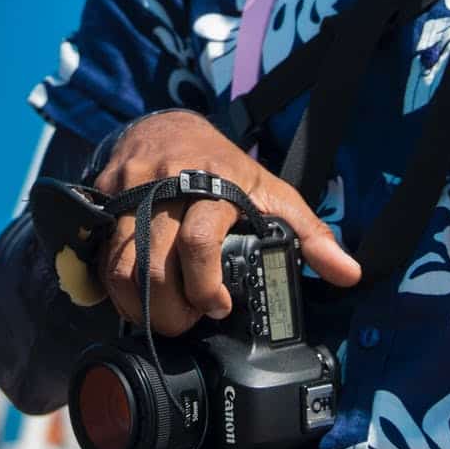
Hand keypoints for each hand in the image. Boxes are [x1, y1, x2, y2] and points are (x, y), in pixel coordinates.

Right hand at [93, 110, 360, 335]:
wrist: (170, 124)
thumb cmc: (224, 164)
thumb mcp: (272, 190)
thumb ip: (309, 233)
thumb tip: (349, 273)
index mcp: (213, 184)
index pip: (199, 241)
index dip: (205, 286)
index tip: (217, 308)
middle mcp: (167, 183)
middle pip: (154, 264)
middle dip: (169, 310)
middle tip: (185, 324)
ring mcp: (129, 188)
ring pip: (120, 263)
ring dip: (137, 304)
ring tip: (159, 316)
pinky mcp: (104, 195)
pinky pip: (100, 252)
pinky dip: (112, 285)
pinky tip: (133, 296)